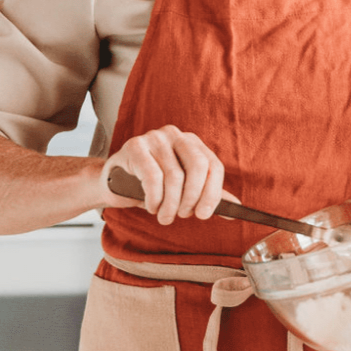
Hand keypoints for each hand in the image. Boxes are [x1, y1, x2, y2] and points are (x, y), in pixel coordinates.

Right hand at [100, 124, 235, 224]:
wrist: (114, 182)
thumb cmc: (151, 186)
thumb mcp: (183, 190)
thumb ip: (208, 196)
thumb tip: (237, 209)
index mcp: (192, 143)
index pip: (213, 165)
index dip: (212, 193)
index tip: (204, 214)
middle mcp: (175, 135)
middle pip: (198, 166)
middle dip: (193, 197)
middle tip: (184, 215)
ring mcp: (154, 137)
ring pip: (174, 176)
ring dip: (171, 204)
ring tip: (165, 216)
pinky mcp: (135, 146)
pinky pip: (152, 177)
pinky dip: (155, 199)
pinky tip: (152, 206)